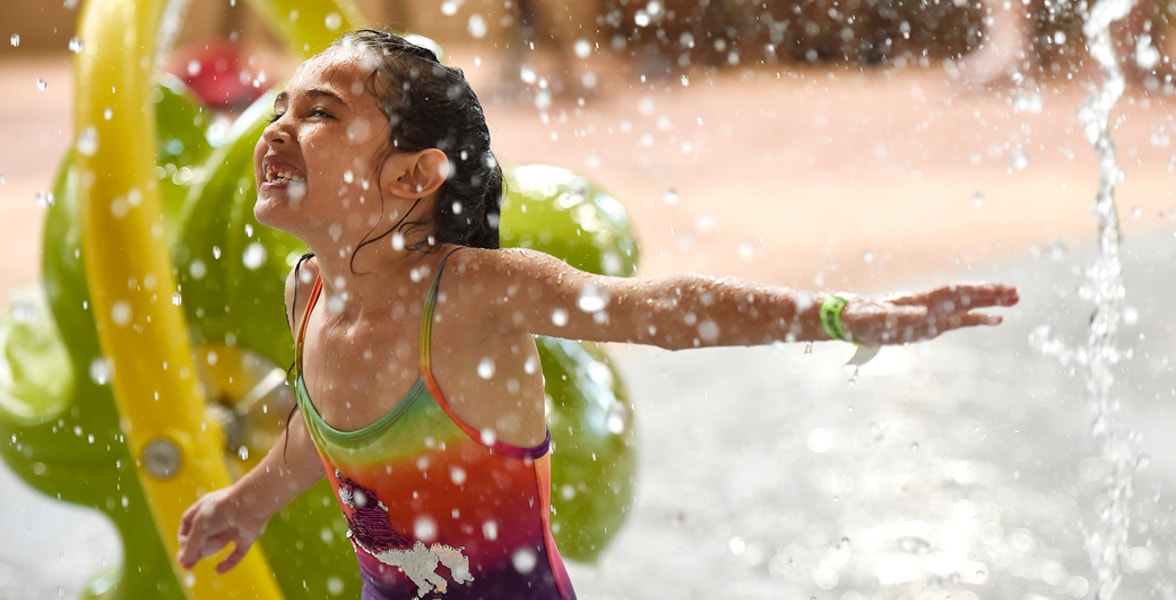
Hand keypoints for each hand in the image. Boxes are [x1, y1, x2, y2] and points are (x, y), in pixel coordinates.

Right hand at [177, 487, 269, 573]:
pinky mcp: (248, 534)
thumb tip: (183, 562)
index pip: (188, 522)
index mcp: (206, 506)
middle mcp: (220, 515)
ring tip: (197, 561)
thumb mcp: (199, 528)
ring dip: (209, 552)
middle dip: (195, 549)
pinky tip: (218, 571)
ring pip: (219, 543)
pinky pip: (238, 552)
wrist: (252, 504)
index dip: (183, 536)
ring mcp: (234, 525)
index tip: (183, 547)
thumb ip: (191, 545)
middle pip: (203, 534)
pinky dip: (229, 562)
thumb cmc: (223, 510)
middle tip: (187, 565)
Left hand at [841, 282, 1018, 345]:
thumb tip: (922, 313)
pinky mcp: (932, 325)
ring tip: (1015, 300)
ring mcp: (933, 314)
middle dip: (990, 293)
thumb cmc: (862, 318)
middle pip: (966, 296)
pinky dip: (978, 319)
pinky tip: (996, 319)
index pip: (953, 293)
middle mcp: (931, 304)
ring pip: (967, 306)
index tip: (996, 289)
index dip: (975, 291)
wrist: (851, 320)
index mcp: (920, 300)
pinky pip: (960, 321)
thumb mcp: (875, 319)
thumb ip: (897, 316)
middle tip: (1017, 292)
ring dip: (990, 303)